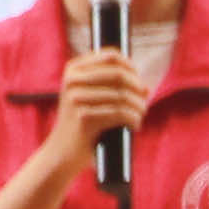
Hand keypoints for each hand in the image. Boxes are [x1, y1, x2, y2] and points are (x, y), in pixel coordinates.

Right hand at [51, 18, 161, 156]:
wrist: (62, 151)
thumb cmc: (80, 123)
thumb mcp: (88, 97)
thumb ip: (112, 87)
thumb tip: (146, 88)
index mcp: (73, 69)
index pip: (111, 56)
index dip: (131, 67)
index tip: (139, 83)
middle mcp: (72, 80)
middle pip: (118, 75)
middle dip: (137, 88)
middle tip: (144, 102)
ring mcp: (76, 99)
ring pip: (122, 96)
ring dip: (138, 106)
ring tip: (140, 115)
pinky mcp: (84, 118)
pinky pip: (120, 113)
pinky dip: (133, 119)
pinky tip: (135, 125)